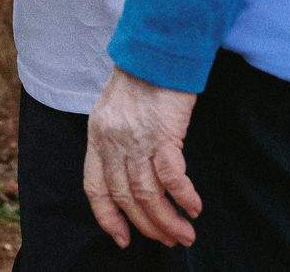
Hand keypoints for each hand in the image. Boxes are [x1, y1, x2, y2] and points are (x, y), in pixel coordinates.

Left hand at [85, 68, 200, 248]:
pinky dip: (183, 196)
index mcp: (97, 136)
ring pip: (147, 193)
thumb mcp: (115, 109)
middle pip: (125, 196)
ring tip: (185, 234)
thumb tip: (130, 172)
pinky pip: (171, 176)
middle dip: (147, 225)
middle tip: (169, 240)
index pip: (95, 187)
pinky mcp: (163, 133)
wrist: (157, 49)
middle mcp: (112, 141)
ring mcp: (136, 138)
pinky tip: (194, 208)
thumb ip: (116, 139)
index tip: (122, 238)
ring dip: (167, 219)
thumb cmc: (141, 77)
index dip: (107, 217)